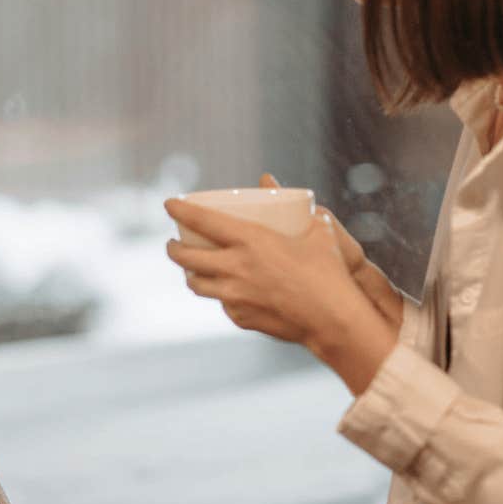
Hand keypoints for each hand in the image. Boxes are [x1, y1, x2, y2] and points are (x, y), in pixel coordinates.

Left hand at [165, 195, 397, 394]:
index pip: (202, 221)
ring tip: (191, 269)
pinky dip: (220, 296)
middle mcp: (235, 269)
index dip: (180, 210)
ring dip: (189, 274)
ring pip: (196, 285)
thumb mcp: (318, 232)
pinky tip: (226, 293)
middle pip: (186, 258)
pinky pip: (222, 305)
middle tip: (173, 243)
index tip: (169, 204)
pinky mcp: (241, 318)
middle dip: (173, 248)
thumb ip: (296, 206)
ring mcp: (235, 297)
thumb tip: (273, 183)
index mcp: (250, 241)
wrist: (333, 320)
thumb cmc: (329, 272)